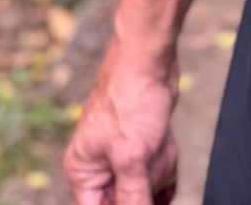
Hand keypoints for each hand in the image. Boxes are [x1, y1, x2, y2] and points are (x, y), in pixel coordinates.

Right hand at [64, 41, 180, 204]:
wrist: (151, 59)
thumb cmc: (131, 99)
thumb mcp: (132, 158)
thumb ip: (133, 198)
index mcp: (84, 171)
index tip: (141, 196)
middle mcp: (99, 164)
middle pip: (127, 199)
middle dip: (146, 181)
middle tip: (148, 155)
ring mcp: (123, 153)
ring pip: (147, 184)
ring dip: (160, 167)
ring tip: (157, 140)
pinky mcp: (142, 144)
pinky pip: (158, 167)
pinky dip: (166, 158)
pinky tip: (165, 139)